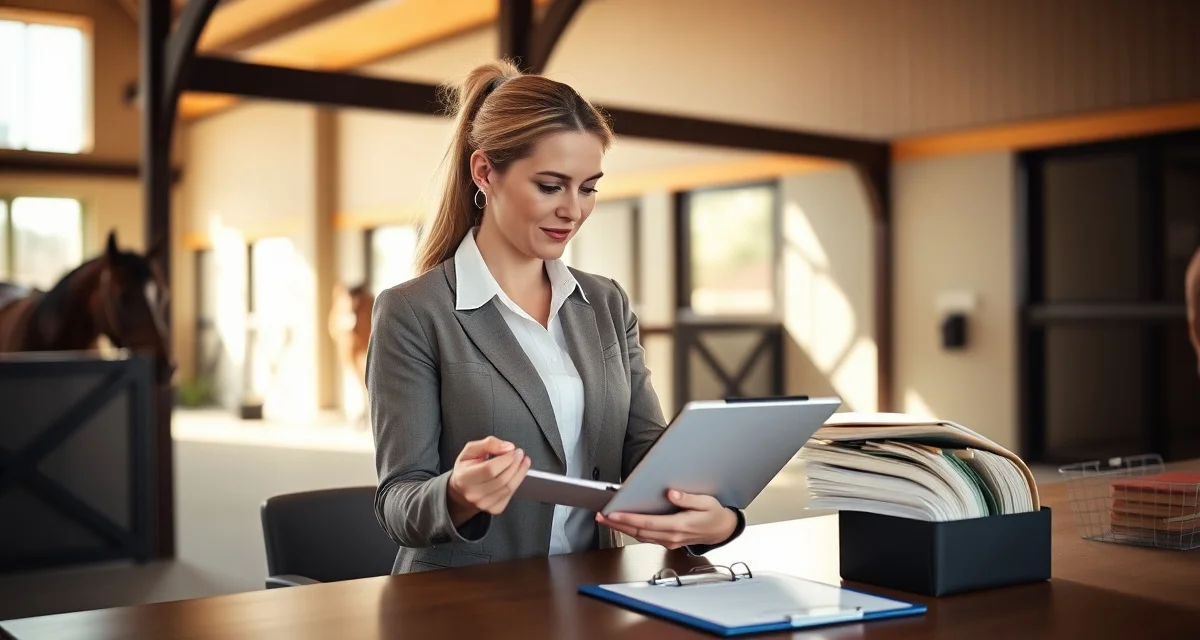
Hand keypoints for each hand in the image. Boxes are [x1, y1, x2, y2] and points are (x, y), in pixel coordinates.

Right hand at [447, 436, 531, 525]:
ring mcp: (483, 504)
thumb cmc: (466, 469)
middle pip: (501, 479)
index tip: (514, 450)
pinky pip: (510, 495)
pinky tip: (518, 473)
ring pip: (508, 488)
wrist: (461, 490)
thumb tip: (508, 447)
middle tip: (520, 454)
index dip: (506, 459)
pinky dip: (517, 483)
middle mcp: (473, 494)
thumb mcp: (470, 450)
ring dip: (520, 473)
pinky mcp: (493, 509)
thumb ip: (489, 444)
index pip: (490, 469)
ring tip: (523, 462)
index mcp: (464, 478)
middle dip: (515, 465)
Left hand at [595, 490, 737, 549]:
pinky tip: (623, 525)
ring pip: (640, 536)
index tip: (613, 514)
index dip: (628, 519)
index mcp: (679, 525)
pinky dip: (632, 531)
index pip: (647, 523)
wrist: (721, 530)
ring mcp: (669, 541)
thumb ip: (688, 498)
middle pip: (639, 532)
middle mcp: (672, 536)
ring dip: (622, 529)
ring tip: (606, 520)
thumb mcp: (706, 501)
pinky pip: (646, 537)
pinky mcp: (668, 541)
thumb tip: (671, 493)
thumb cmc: (714, 514)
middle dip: (618, 524)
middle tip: (601, 516)